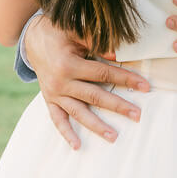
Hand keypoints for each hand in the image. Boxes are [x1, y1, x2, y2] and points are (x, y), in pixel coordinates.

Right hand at [24, 14, 149, 149]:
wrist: (32, 38)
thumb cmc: (59, 31)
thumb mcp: (76, 31)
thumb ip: (96, 41)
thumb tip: (117, 54)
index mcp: (69, 64)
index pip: (103, 74)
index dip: (125, 79)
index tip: (144, 86)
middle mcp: (61, 82)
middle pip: (95, 96)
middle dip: (118, 106)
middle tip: (137, 115)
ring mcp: (54, 93)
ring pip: (78, 112)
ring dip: (96, 126)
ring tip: (113, 137)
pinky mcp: (49, 100)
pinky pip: (57, 119)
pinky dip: (66, 133)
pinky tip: (77, 146)